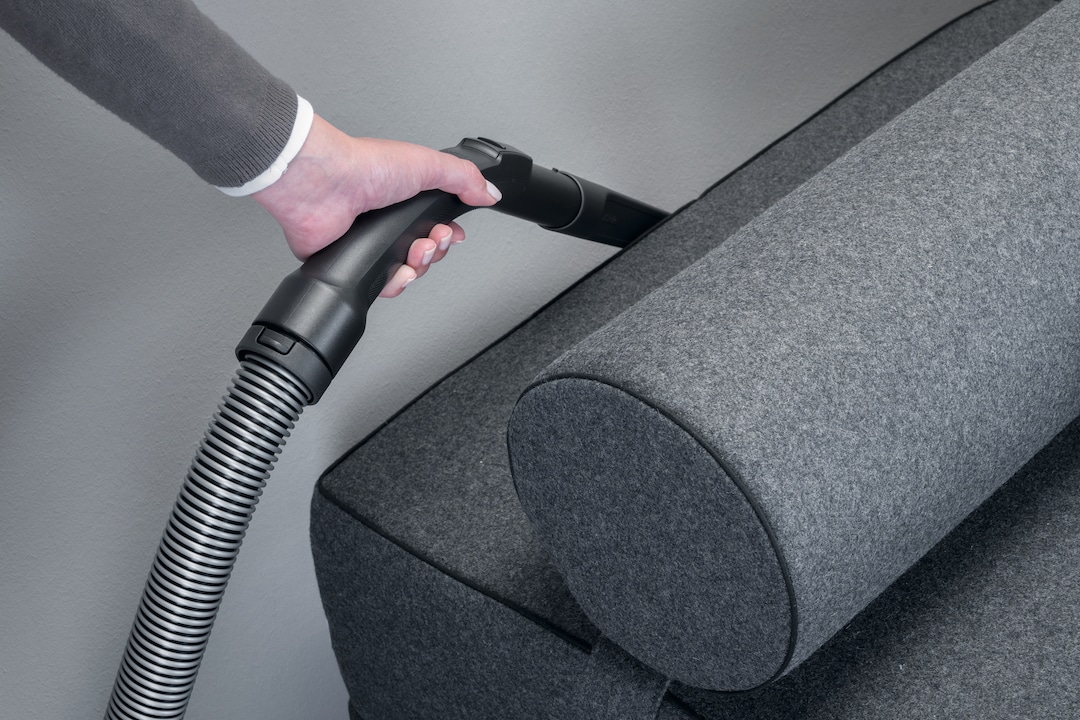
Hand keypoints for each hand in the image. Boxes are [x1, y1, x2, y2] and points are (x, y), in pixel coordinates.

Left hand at [253, 115, 500, 296]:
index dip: (449, 234)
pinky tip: (398, 271)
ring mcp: (369, 240)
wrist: (323, 186)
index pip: (437, 224)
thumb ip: (464, 178)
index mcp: (404, 195)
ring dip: (419, 266)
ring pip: (407, 271)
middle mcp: (386, 219)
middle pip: (426, 251)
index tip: (453, 234)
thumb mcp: (428, 165)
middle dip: (436, 250)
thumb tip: (490, 192)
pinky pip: (381, 284)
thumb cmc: (364, 167)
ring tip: (414, 250)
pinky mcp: (352, 260)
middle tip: (432, 239)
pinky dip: (394, 282)